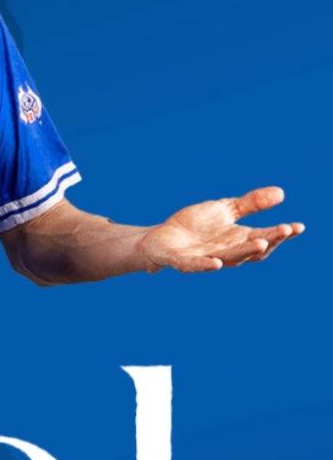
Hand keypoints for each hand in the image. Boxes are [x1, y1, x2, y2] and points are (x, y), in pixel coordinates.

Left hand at [139, 186, 303, 273]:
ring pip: (229, 258)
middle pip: (251, 250)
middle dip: (269, 241)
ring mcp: (205, 258)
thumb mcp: (225, 209)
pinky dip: (205, 265)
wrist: (161, 236)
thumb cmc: (196, 226)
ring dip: (245, 252)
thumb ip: (250, 203)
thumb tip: (282, 193)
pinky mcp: (182, 261)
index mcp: (237, 240)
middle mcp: (226, 252)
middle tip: (285, 230)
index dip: (280, 234)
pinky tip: (215, 264)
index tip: (298, 226)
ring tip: (262, 243)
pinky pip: (195, 265)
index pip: (264, 238)